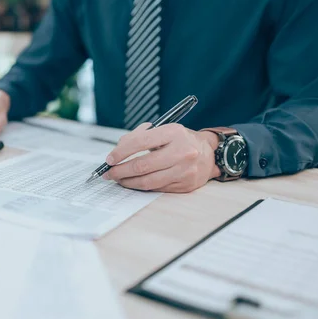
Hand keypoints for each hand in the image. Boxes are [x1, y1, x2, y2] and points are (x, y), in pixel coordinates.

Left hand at [104, 123, 220, 192]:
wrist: (209, 154)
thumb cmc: (180, 140)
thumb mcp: (163, 130)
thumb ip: (138, 136)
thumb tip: (117, 152)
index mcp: (174, 133)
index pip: (140, 142)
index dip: (120, 152)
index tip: (109, 159)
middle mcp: (182, 152)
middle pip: (142, 165)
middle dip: (120, 171)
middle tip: (109, 173)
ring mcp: (185, 170)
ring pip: (148, 181)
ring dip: (128, 182)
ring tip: (119, 179)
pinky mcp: (185, 185)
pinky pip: (157, 188)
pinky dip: (141, 186)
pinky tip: (134, 182)